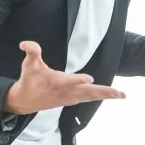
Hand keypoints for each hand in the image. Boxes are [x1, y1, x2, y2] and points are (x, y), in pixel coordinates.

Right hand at [2, 41, 124, 114]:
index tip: (90, 78)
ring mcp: (70, 98)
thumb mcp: (29, 64)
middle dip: (104, 92)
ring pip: (91, 97)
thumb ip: (32, 52)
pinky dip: (98, 97)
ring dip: (105, 95)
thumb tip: (25, 43)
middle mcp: (67, 92)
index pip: (70, 81)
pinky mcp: (71, 100)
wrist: (24, 101)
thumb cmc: (29, 81)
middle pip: (88, 92)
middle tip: (119, 93)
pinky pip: (88, 99)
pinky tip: (108, 96)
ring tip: (120, 95)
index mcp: (58, 82)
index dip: (79, 79)